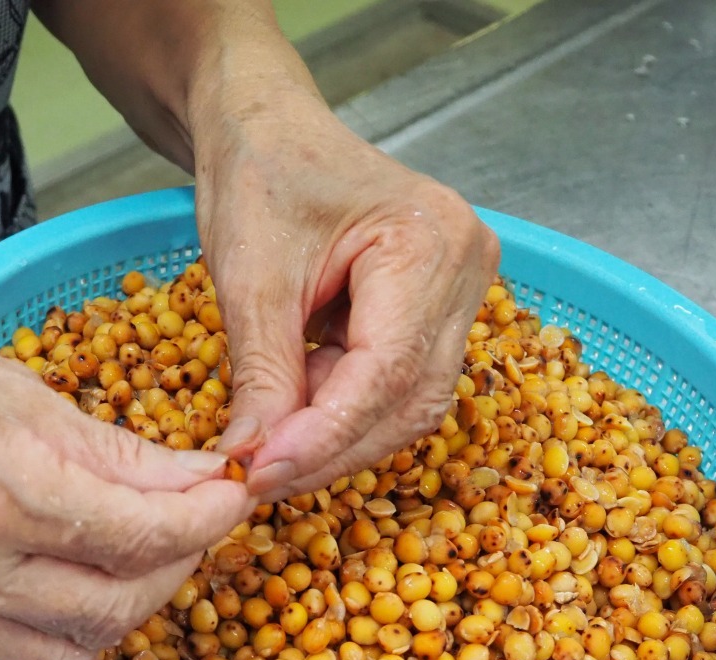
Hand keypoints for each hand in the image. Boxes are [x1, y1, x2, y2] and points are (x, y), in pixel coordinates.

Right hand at [0, 277, 253, 659]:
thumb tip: (194, 481)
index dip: (204, 521)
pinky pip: (12, 657)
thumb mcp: (15, 388)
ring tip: (131, 556)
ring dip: (123, 608)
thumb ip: (116, 452)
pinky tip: (66, 582)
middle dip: (174, 567)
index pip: (139, 535)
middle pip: (116, 607)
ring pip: (71, 650)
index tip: (228, 498)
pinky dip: (60, 629)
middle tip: (187, 526)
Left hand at [195, 89, 498, 498]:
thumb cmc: (259, 173)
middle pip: (410, 397)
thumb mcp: (250, 279)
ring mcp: (459, 291)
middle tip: (261, 475)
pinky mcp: (436, 311)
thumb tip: (255, 464)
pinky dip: (342, 409)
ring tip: (270, 439)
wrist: (267, 127)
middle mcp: (465, 266)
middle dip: (332, 447)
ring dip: (337, 435)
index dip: (326, 435)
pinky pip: (398, 385)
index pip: (388, 369)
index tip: (264, 473)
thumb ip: (262, 376)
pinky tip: (293, 409)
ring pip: (409, 403)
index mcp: (429, 239)